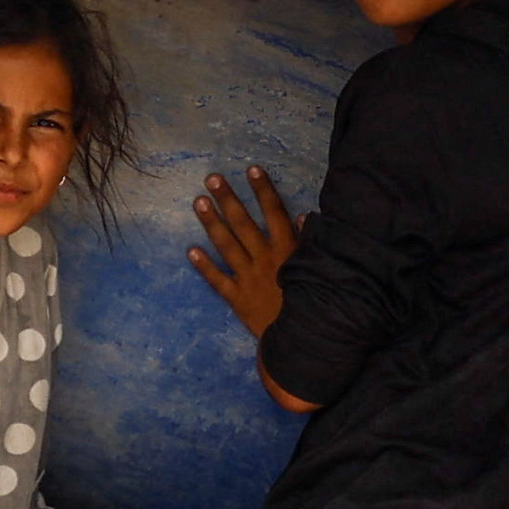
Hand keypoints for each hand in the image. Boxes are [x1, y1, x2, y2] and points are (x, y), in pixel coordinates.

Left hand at [184, 167, 303, 338]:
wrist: (303, 339)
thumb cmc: (314, 302)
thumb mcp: (317, 269)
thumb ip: (309, 242)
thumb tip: (303, 215)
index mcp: (287, 250)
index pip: (274, 213)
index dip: (263, 191)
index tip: (251, 169)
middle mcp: (265, 260)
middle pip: (243, 224)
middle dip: (227, 199)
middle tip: (211, 178)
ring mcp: (249, 278)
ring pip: (227, 246)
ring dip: (212, 223)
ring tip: (198, 202)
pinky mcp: (238, 299)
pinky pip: (218, 281)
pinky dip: (204, 267)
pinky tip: (191, 251)